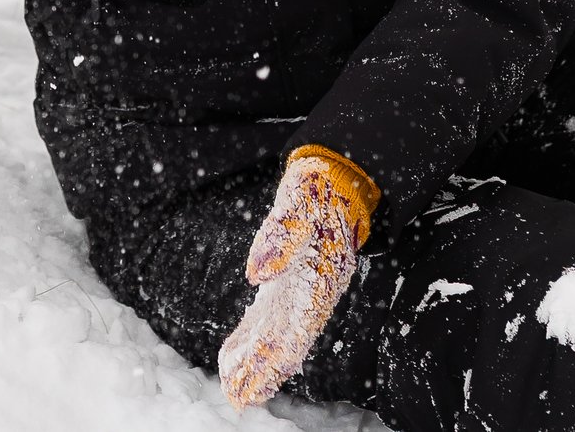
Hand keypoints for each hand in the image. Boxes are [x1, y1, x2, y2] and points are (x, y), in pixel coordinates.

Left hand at [218, 150, 374, 408]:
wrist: (340, 175)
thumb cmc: (320, 185)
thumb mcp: (302, 198)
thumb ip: (282, 232)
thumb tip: (256, 272)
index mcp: (322, 274)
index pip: (298, 326)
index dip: (277, 357)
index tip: (258, 383)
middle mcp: (316, 289)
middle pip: (289, 338)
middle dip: (265, 370)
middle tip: (239, 399)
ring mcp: (304, 287)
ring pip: (279, 332)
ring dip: (258, 361)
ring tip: (234, 390)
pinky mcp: (290, 281)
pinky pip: (271, 315)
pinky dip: (253, 336)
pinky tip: (234, 354)